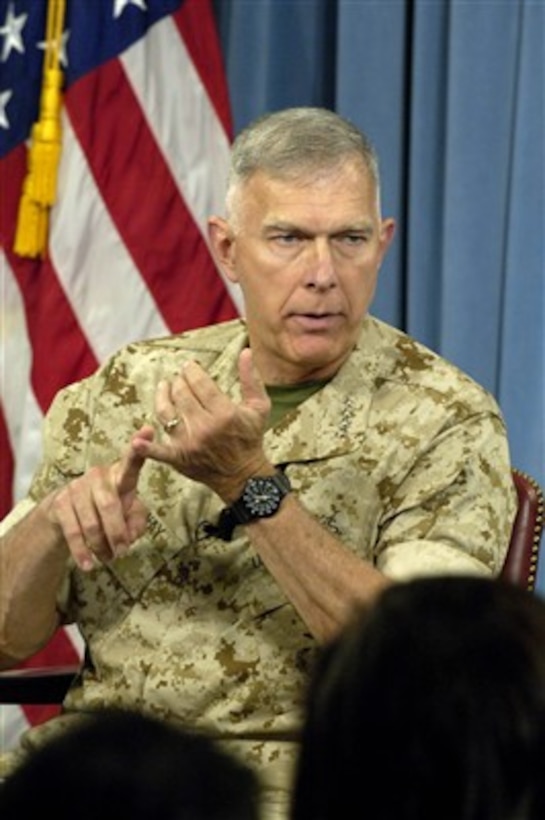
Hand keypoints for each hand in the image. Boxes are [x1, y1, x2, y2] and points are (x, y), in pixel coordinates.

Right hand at [46, 427, 151, 570]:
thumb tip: (130, 534)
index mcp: (120, 476)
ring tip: (109, 559)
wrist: (68, 515)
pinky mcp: (60, 503)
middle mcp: (98, 476)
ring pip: (92, 523)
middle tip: (123, 551)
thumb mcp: (128, 515)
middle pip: (110, 505)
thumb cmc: (108, 511)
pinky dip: (82, 551)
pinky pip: (73, 531)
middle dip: (118, 533)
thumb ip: (137, 522)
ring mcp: (77, 488)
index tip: (149, 430)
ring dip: (102, 546)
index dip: (141, 446)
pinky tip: (89, 564)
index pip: (132, 461)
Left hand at [132, 348, 272, 500]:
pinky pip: (159, 451)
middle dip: (179, 381)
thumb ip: (252, 379)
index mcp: (224, 414)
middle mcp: (205, 428)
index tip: (190, 366)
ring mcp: (189, 444)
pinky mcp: (179, 458)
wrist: (243, 475)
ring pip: (166, 413)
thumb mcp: (259, 407)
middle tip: (181, 378)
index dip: (192, 371)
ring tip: (164, 386)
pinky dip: (146, 447)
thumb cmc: (250, 438)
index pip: (200, 383)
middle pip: (182, 394)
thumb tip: (246, 352)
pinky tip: (136, 440)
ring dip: (162, 396)